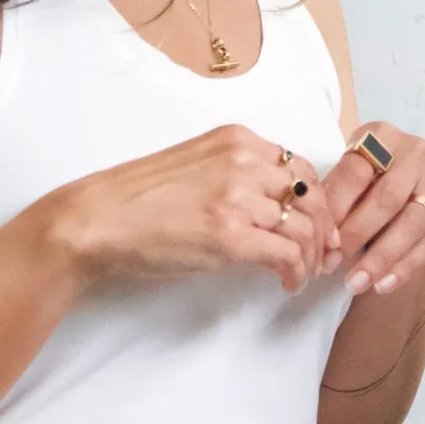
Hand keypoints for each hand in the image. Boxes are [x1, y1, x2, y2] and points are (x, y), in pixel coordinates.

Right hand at [47, 124, 340, 293]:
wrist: (99, 219)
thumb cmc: (139, 199)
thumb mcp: (196, 165)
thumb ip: (236, 173)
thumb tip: (276, 205)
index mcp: (236, 140)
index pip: (300, 166)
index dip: (318, 201)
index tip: (319, 225)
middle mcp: (243, 162)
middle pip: (312, 196)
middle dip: (325, 230)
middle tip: (323, 256)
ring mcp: (238, 198)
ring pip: (306, 228)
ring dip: (311, 258)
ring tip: (301, 275)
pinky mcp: (231, 235)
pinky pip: (287, 254)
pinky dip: (296, 272)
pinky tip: (286, 283)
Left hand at [317, 121, 424, 295]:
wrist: (401, 185)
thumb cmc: (362, 184)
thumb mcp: (343, 181)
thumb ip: (333, 205)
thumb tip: (327, 248)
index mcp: (380, 135)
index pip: (355, 173)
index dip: (336, 210)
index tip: (321, 243)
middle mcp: (416, 151)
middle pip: (388, 198)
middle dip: (359, 236)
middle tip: (334, 266)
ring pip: (413, 223)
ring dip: (383, 258)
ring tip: (357, 283)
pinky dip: (407, 266)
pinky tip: (384, 284)